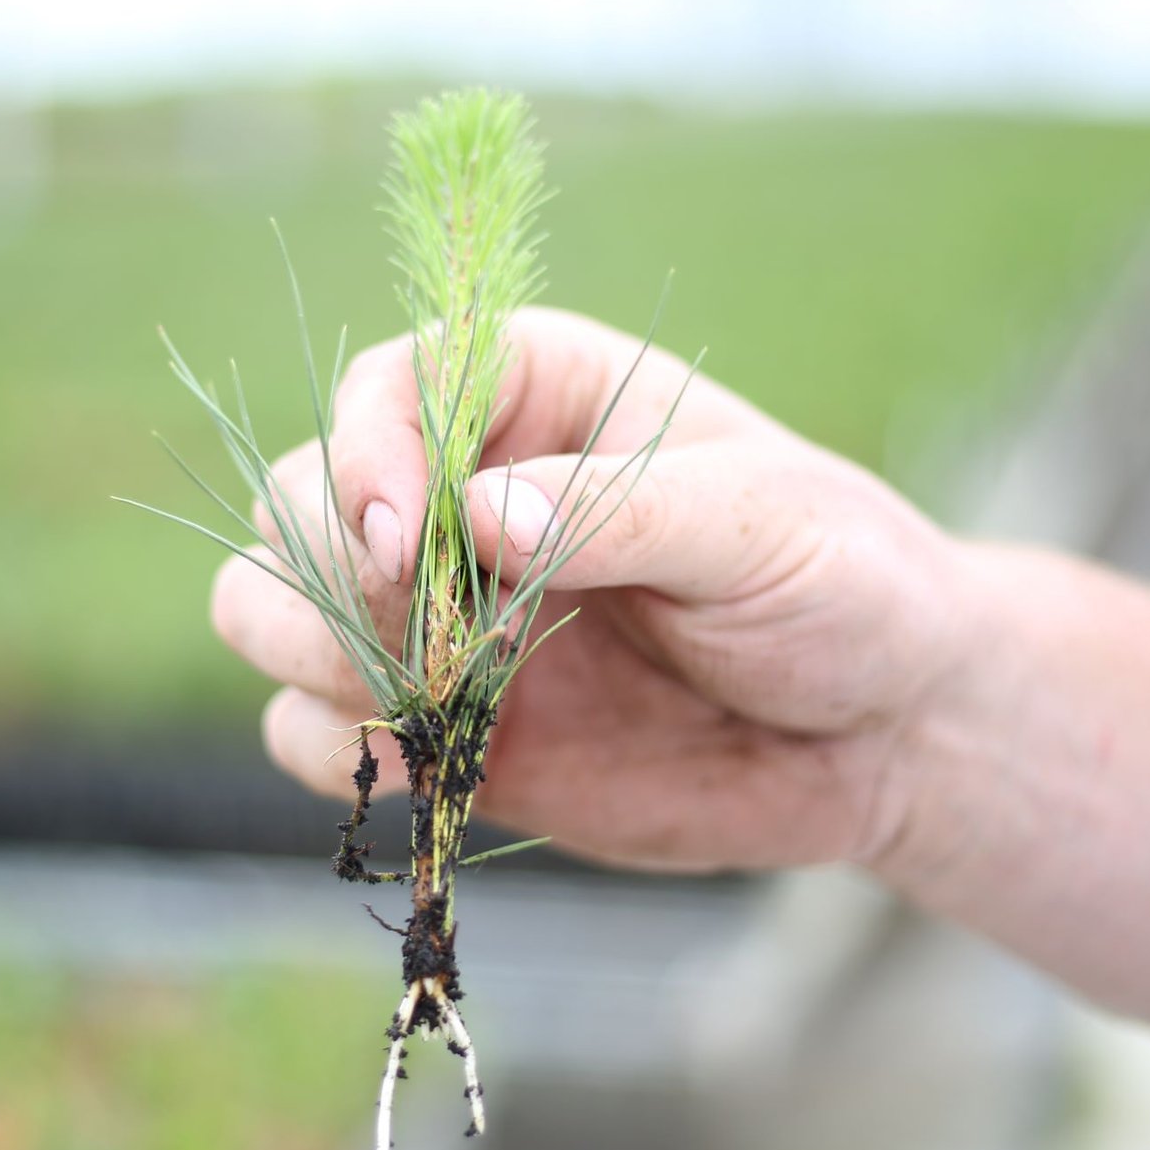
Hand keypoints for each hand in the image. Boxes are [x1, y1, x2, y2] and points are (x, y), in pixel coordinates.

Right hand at [209, 307, 979, 871]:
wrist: (886, 733)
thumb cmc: (845, 582)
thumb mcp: (764, 525)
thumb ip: (624, 512)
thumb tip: (480, 516)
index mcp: (537, 397)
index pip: (388, 386)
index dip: (367, 451)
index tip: (407, 538)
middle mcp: (458, 498)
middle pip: (295, 497)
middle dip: (331, 566)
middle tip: (440, 641)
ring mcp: (436, 620)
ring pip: (264, 607)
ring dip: (304, 652)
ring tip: (417, 700)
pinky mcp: (438, 728)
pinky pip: (308, 730)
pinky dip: (335, 749)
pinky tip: (430, 764)